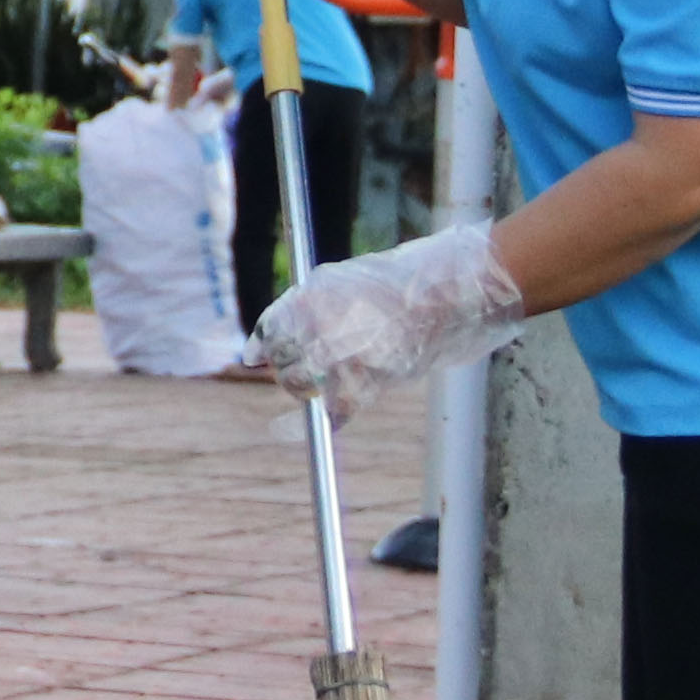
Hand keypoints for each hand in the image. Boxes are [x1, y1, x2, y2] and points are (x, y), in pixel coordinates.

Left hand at [257, 221, 526, 422]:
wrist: (447, 295)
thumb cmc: (398, 284)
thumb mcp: (341, 281)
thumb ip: (300, 308)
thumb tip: (258, 350)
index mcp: (309, 299)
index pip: (269, 330)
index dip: (261, 347)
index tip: (252, 359)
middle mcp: (317, 328)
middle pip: (283, 362)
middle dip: (289, 369)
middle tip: (306, 370)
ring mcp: (339, 357)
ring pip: (301, 386)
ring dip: (307, 390)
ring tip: (332, 379)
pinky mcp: (365, 383)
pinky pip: (335, 412)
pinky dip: (334, 416)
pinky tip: (332, 418)